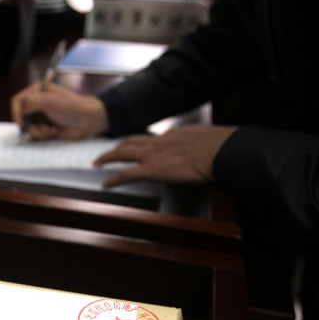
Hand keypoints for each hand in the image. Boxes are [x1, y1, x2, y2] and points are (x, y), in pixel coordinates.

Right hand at [11, 82, 108, 139]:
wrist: (88, 120)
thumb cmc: (71, 107)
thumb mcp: (48, 101)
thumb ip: (30, 102)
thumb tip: (20, 110)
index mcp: (37, 91)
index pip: (18, 101)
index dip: (17, 112)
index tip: (22, 123)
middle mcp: (38, 102)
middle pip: (21, 116)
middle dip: (30, 125)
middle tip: (41, 129)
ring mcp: (42, 114)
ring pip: (28, 127)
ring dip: (38, 131)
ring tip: (51, 130)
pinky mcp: (46, 125)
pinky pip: (36, 133)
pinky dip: (43, 135)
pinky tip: (54, 131)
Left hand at [94, 124, 237, 186]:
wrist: (220, 151)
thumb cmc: (221, 147)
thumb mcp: (208, 138)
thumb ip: (200, 141)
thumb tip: (205, 145)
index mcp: (174, 135)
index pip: (153, 139)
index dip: (144, 144)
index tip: (139, 148)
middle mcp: (160, 142)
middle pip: (132, 141)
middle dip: (118, 146)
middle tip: (108, 152)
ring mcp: (154, 155)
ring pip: (122, 152)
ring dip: (107, 157)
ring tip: (98, 163)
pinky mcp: (152, 170)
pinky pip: (126, 174)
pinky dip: (113, 179)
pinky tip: (105, 184)